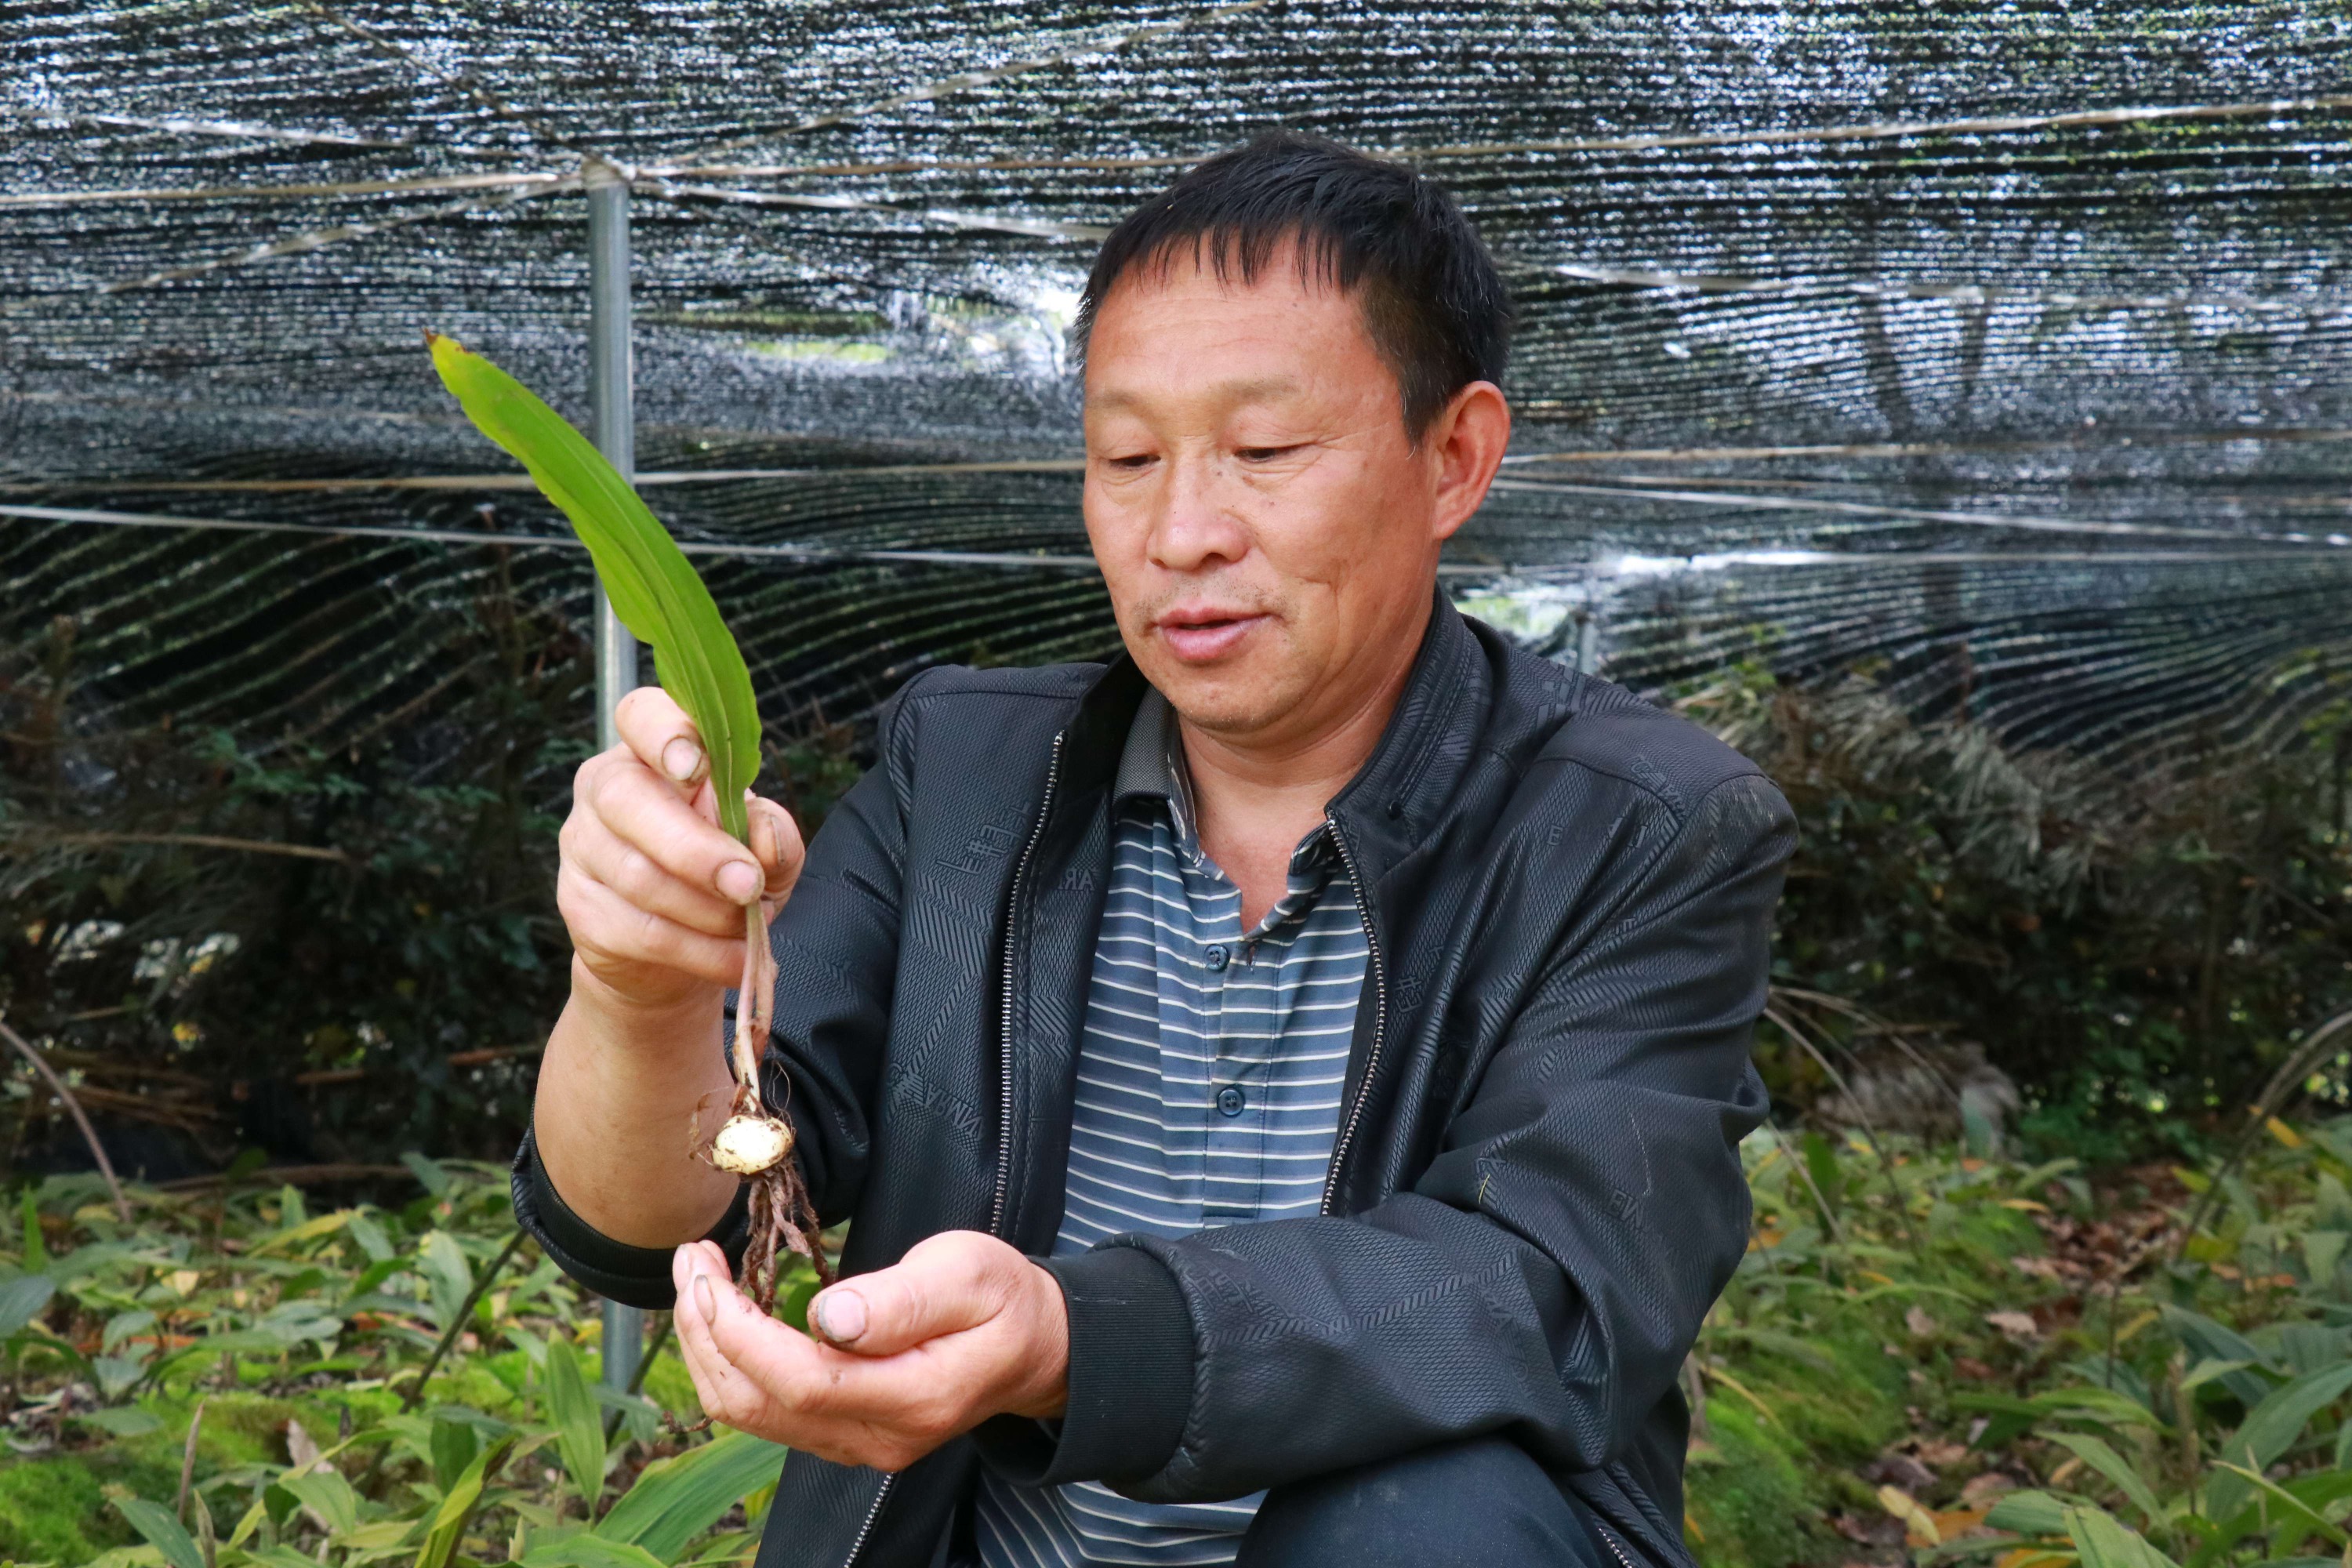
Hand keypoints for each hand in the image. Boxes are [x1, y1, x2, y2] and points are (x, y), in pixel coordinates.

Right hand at [556, 686, 803, 1014]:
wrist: (676, 953)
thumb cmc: (724, 875)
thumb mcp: (765, 849)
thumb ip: (773, 833)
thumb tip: (765, 837)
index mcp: (652, 750)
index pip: (641, 715)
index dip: (665, 734)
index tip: (697, 767)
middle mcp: (605, 788)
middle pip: (628, 800)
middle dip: (695, 849)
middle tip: (747, 884)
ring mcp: (583, 846)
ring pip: (637, 874)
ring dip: (706, 910)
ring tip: (748, 927)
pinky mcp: (579, 906)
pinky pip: (638, 929)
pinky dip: (697, 950)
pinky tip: (731, 959)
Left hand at [670, 1231, 1070, 1471]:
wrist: (1033, 1348)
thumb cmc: (1004, 1298)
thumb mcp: (968, 1274)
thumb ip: (902, 1299)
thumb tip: (829, 1315)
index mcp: (915, 1397)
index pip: (803, 1381)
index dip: (741, 1332)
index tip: (710, 1272)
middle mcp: (878, 1438)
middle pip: (759, 1405)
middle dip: (706, 1333)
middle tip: (691, 1260)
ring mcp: (858, 1444)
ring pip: (751, 1414)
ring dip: (708, 1348)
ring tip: (697, 1280)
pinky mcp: (844, 1434)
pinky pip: (766, 1411)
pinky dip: (732, 1363)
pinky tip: (726, 1315)